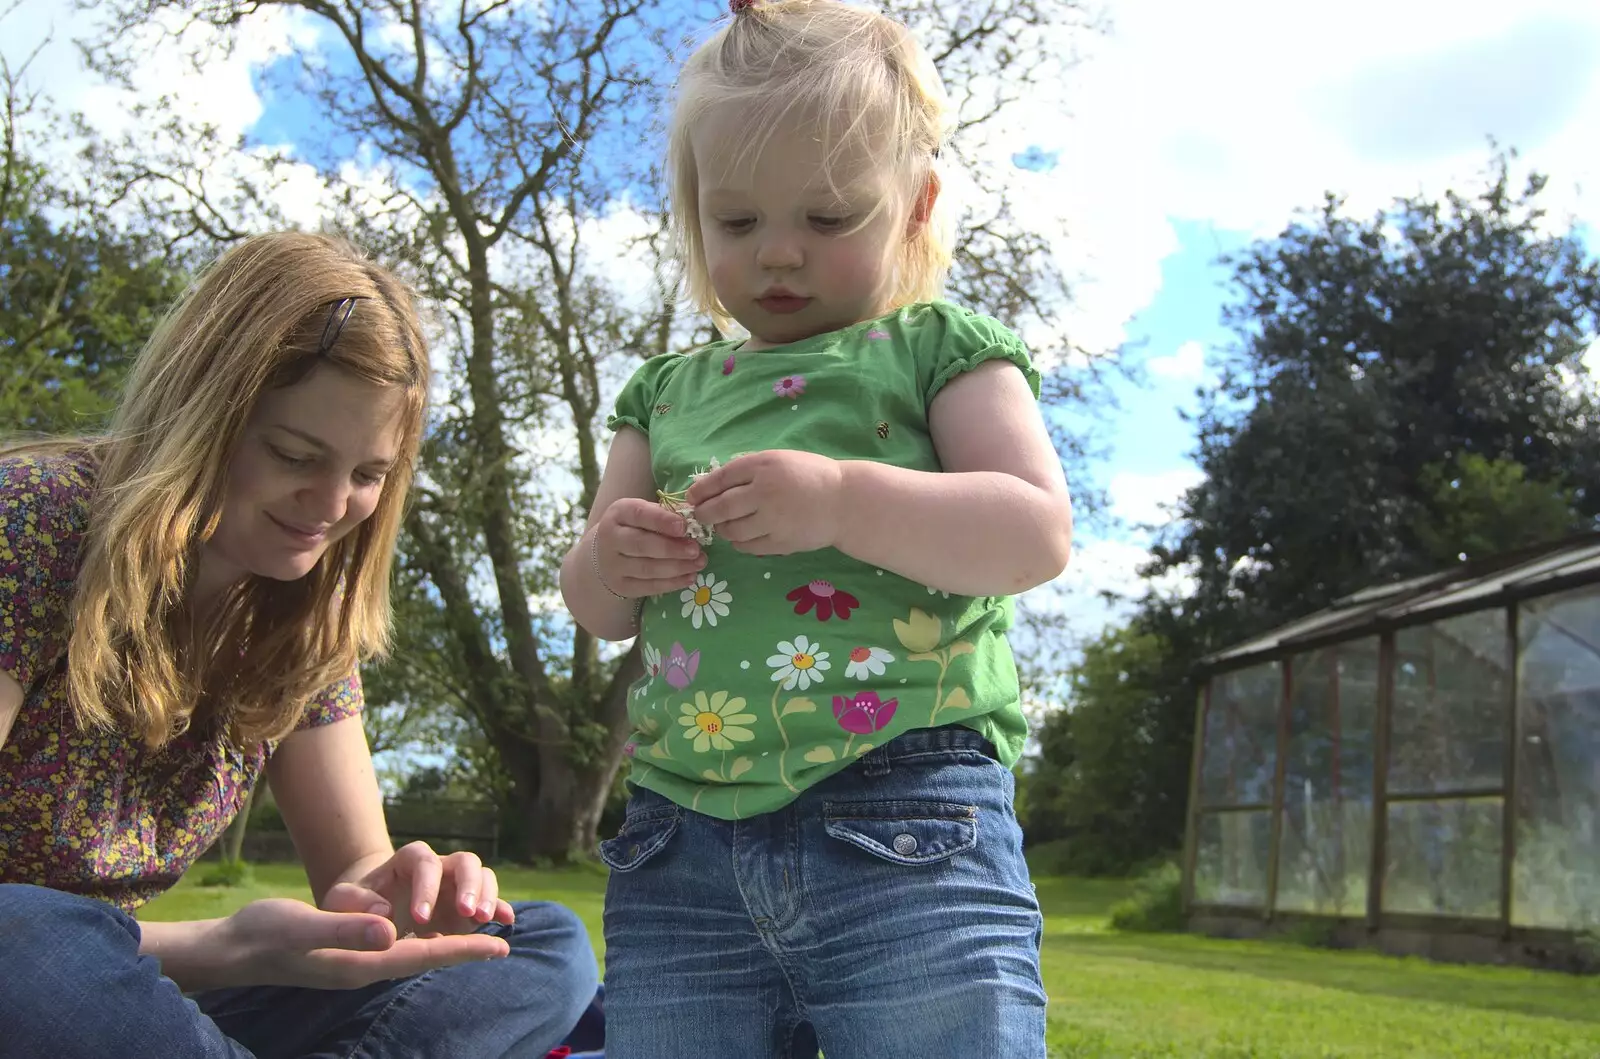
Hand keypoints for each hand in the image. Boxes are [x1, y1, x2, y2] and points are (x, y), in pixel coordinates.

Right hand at [218, 897, 509, 989]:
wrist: (229, 950)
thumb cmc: (262, 934)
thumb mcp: (302, 926)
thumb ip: (345, 928)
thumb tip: (390, 931)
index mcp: (360, 962)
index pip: (424, 955)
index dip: (463, 949)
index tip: (500, 946)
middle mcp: (363, 966)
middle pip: (425, 958)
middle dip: (463, 950)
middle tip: (504, 943)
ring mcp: (353, 962)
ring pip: (411, 954)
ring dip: (445, 946)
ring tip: (477, 939)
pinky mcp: (344, 953)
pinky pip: (393, 950)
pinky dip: (418, 941)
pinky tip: (427, 934)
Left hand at [322, 842, 515, 937]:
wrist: (367, 910)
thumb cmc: (353, 904)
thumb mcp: (342, 900)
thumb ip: (354, 902)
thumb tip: (383, 911)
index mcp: (409, 861)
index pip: (425, 863)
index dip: (426, 888)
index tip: (419, 918)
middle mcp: (439, 867)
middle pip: (464, 862)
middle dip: (468, 886)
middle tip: (467, 912)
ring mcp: (456, 885)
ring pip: (483, 876)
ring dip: (487, 895)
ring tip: (484, 919)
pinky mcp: (467, 906)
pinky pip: (491, 900)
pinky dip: (501, 908)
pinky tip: (507, 921)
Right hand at [594, 497, 705, 597]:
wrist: (604, 553)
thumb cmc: (634, 527)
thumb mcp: (644, 513)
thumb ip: (666, 514)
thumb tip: (695, 518)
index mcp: (618, 513)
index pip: (639, 514)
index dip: (662, 520)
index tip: (684, 526)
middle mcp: (611, 538)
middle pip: (642, 544)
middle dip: (672, 548)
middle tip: (696, 550)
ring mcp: (613, 565)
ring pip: (647, 568)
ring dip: (677, 567)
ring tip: (699, 563)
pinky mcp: (621, 586)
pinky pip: (649, 587)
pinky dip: (672, 584)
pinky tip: (690, 578)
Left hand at [686, 450, 843, 555]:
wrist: (844, 501)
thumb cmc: (810, 476)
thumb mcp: (779, 460)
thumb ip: (750, 470)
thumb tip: (712, 485)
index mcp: (763, 466)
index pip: (720, 479)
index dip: (701, 490)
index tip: (692, 497)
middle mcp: (765, 492)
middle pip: (720, 508)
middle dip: (704, 514)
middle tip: (701, 516)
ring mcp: (773, 520)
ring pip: (731, 530)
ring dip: (722, 530)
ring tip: (723, 526)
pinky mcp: (780, 542)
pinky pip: (748, 546)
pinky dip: (739, 543)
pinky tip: (742, 537)